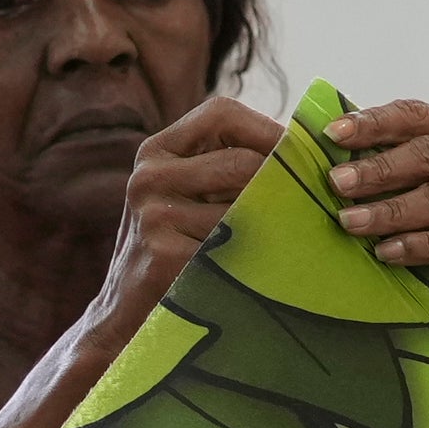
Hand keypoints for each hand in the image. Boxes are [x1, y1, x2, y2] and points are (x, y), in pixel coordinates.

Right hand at [99, 99, 287, 315]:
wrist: (123, 314)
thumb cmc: (171, 248)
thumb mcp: (184, 195)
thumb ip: (223, 166)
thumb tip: (300, 146)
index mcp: (156, 151)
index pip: (220, 113)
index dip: (266, 128)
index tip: (296, 152)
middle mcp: (149, 176)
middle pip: (241, 161)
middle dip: (279, 183)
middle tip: (305, 205)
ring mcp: (154, 215)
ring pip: (245, 207)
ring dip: (270, 226)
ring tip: (278, 242)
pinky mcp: (164, 254)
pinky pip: (233, 246)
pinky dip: (253, 258)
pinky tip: (254, 270)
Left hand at [323, 100, 428, 307]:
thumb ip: (408, 166)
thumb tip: (339, 160)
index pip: (418, 116)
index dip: (375, 122)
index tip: (334, 134)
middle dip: (378, 169)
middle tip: (337, 183)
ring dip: (391, 211)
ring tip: (351, 222)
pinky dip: (421, 245)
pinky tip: (389, 252)